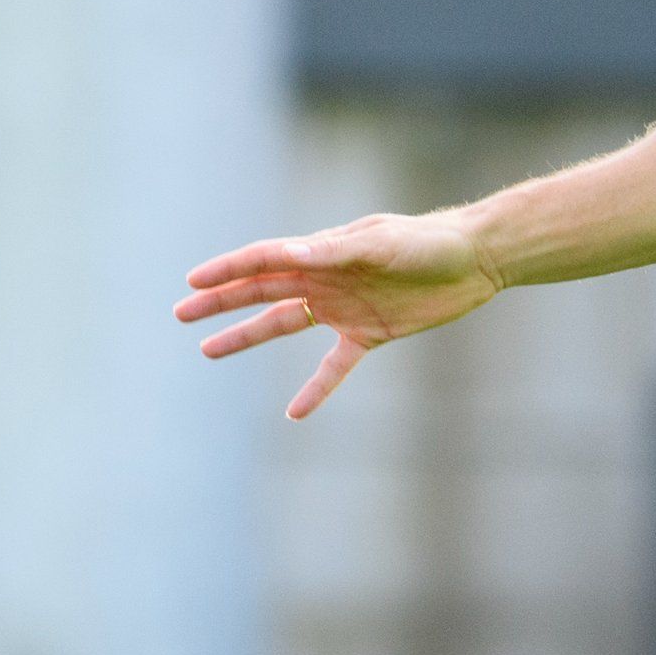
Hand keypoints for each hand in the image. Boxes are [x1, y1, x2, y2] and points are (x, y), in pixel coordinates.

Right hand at [177, 212, 502, 418]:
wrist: (475, 259)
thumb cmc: (428, 241)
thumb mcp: (381, 243)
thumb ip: (335, 252)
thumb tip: (291, 256)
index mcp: (323, 251)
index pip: (264, 260)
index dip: (228, 270)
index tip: (193, 282)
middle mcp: (325, 278)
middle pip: (261, 291)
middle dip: (221, 302)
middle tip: (181, 313)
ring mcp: (343, 308)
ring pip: (283, 326)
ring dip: (247, 336)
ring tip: (208, 350)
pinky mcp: (370, 334)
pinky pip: (333, 367)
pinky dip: (315, 389)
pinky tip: (293, 414)